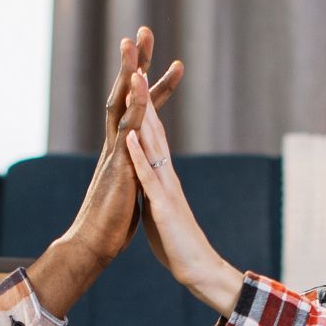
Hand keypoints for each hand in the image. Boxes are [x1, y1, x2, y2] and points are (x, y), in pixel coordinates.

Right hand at [62, 26, 183, 262]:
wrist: (94, 244)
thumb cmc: (110, 224)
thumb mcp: (129, 190)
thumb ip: (133, 172)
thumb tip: (140, 167)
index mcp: (122, 149)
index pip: (138, 110)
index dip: (151, 86)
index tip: (165, 64)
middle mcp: (115, 144)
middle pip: (124, 93)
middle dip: (135, 62)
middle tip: (142, 30)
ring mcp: (115, 152)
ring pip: (121, 103)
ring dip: (128, 71)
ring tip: (134, 42)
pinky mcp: (118, 166)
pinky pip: (127, 130)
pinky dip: (134, 106)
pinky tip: (140, 84)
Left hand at [125, 75, 243, 315]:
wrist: (196, 268)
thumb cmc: (176, 240)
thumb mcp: (158, 205)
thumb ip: (151, 186)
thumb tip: (143, 174)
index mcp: (162, 173)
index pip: (150, 129)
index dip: (142, 101)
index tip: (133, 71)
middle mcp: (166, 172)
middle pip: (153, 124)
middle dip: (143, 91)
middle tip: (136, 57)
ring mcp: (166, 187)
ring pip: (152, 142)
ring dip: (141, 111)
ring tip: (133, 80)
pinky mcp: (163, 206)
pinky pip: (149, 177)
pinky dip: (138, 155)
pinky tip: (129, 136)